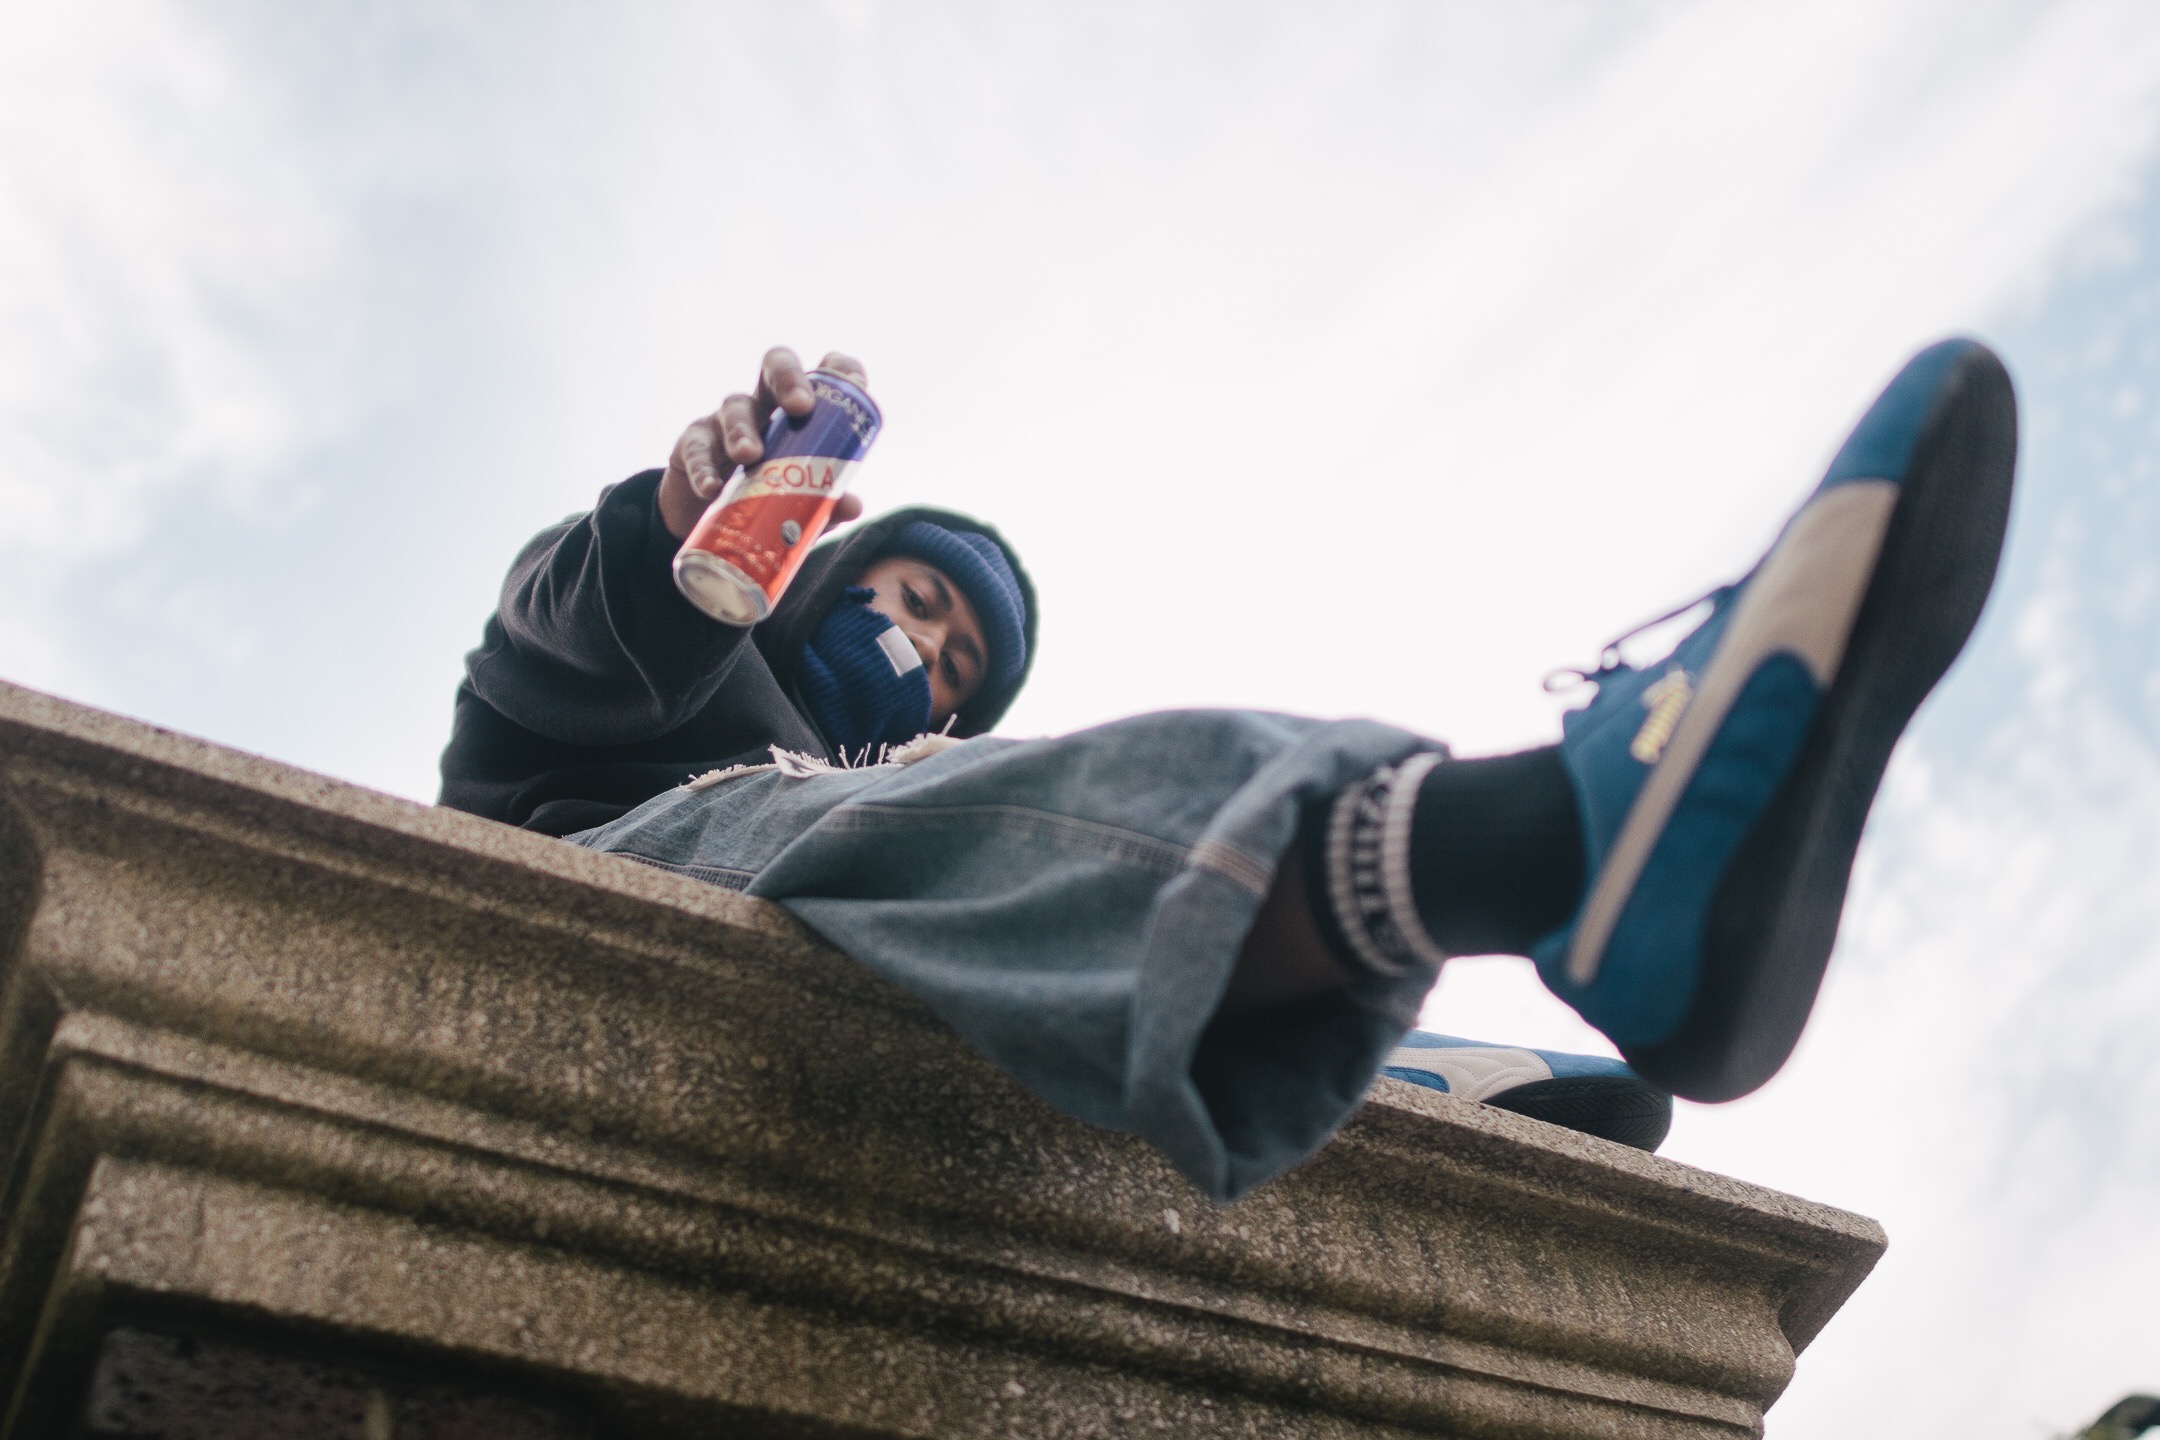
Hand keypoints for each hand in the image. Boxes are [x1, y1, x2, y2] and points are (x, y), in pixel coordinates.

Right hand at [657, 347, 871, 539]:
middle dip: (789, 379)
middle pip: (775, 368)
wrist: (711, 527)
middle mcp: (764, 405)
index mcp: (799, 414)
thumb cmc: (766, 503)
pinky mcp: (693, 444)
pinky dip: (704, 468)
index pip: (823, 375)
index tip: (856, 383)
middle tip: (801, 407)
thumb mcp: (798, 506)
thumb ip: (826, 504)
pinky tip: (712, 488)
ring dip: (742, 429)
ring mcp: (726, 420)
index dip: (840, 370)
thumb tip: (852, 505)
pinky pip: (697, 449)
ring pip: (734, 407)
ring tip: (749, 456)